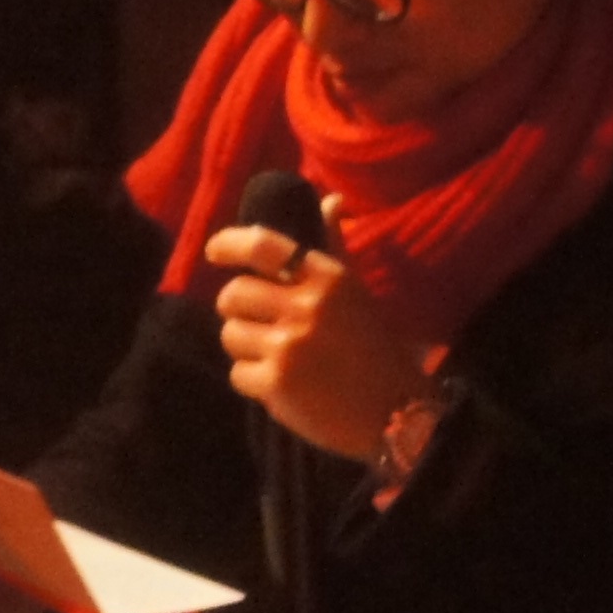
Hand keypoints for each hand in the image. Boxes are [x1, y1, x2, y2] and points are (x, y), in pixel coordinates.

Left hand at [206, 215, 427, 462]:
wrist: (398, 412)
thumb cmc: (376, 349)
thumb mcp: (357, 291)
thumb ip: (335, 246)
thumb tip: (331, 200)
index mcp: (327, 278)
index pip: (262, 245)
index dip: (228, 244)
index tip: (214, 251)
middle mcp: (305, 307)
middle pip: (232, 294)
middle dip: (237, 309)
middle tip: (256, 321)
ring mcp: (288, 347)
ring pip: (230, 334)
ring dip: (244, 346)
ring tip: (273, 355)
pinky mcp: (276, 385)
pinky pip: (237, 373)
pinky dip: (253, 381)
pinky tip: (281, 384)